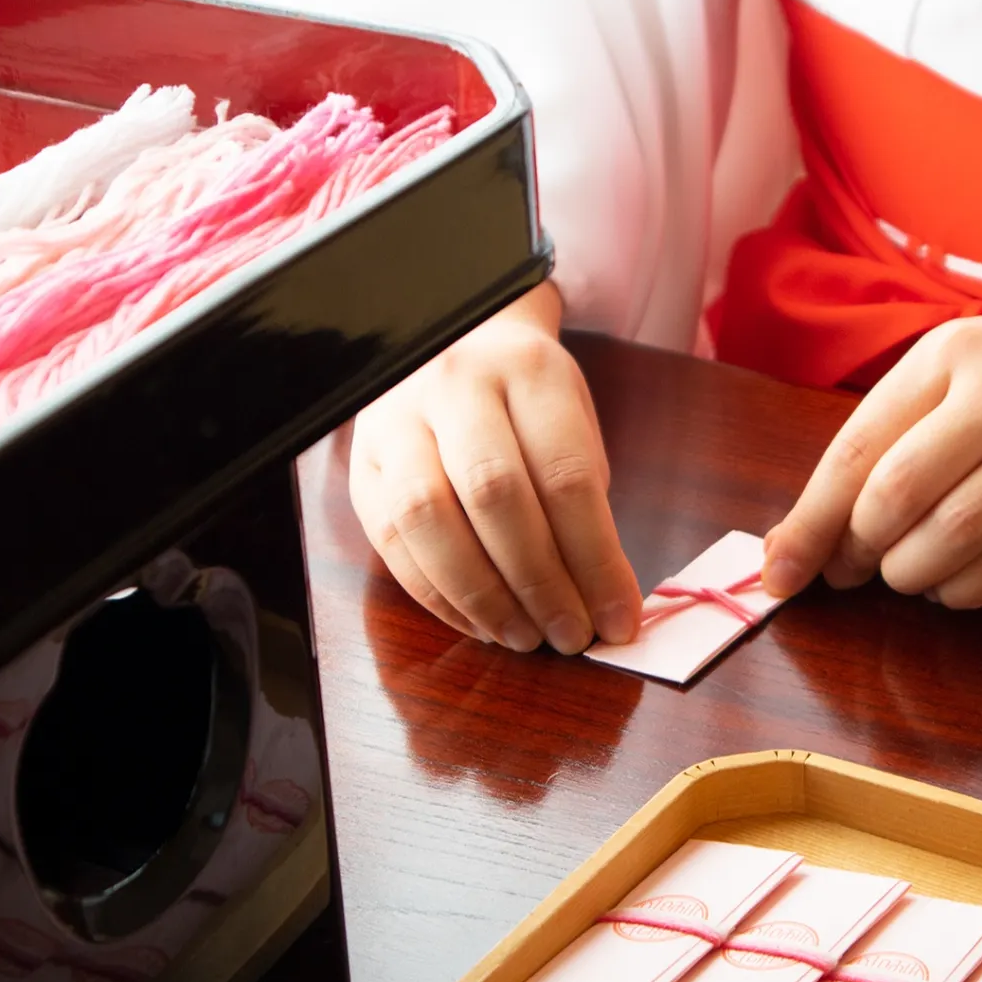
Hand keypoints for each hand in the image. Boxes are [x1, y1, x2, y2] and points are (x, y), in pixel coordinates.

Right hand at [348, 281, 642, 651]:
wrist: (456, 344)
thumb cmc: (527, 400)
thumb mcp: (573, 424)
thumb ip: (585, 505)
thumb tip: (603, 602)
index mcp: (528, 371)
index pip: (565, 476)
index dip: (595, 560)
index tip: (619, 618)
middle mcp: (455, 387)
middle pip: (494, 496)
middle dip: (539, 583)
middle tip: (570, 636)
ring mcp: (396, 422)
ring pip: (428, 519)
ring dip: (481, 596)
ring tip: (523, 638)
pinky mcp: (362, 464)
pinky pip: (391, 540)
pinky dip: (437, 595)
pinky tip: (478, 623)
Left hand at [762, 316, 981, 607]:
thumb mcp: (940, 390)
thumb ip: (870, 456)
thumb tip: (789, 550)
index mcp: (950, 354)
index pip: (857, 450)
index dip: (811, 522)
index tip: (782, 572)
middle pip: (900, 493)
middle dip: (860, 548)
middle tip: (855, 568)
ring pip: (955, 534)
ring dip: (909, 572)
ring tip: (904, 571)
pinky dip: (960, 589)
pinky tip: (952, 579)